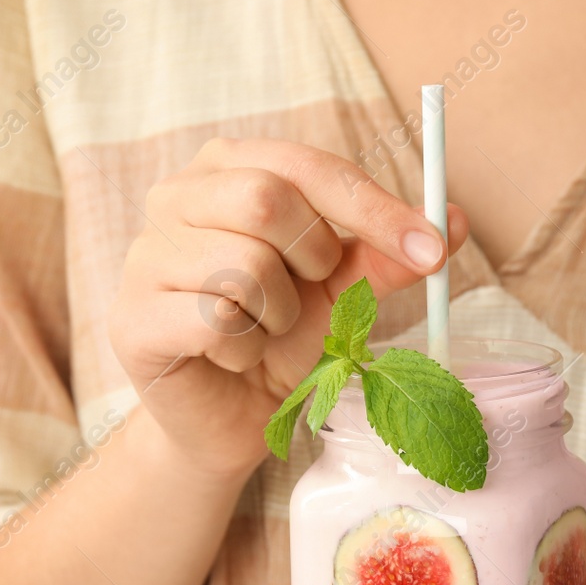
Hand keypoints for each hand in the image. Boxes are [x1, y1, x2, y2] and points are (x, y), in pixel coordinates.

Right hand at [107, 137, 468, 479]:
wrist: (233, 419)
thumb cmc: (281, 339)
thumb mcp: (345, 292)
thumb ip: (388, 255)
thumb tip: (454, 220)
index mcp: (229, 168)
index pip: (307, 165)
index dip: (374, 207)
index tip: (431, 247)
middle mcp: (176, 196)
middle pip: (263, 199)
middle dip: (310, 261)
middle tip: (309, 297)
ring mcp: (144, 255)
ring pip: (242, 267)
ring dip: (278, 317)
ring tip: (263, 334)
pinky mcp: (132, 316)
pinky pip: (214, 320)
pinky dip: (245, 349)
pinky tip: (231, 358)